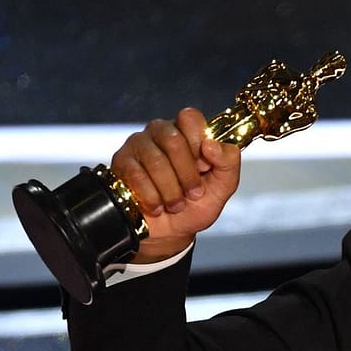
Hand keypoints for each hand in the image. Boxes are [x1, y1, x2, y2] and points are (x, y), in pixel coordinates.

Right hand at [110, 108, 241, 261]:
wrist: (172, 232)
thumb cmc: (196, 205)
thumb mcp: (223, 187)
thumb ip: (228, 162)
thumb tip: (212, 144)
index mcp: (188, 133)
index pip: (190, 118)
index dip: (199, 144)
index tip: (204, 168)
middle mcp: (162, 132)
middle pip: (173, 140)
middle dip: (187, 175)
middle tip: (193, 194)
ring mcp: (139, 144)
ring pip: (155, 160)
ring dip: (170, 191)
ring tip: (176, 205)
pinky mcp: (121, 162)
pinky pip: (136, 175)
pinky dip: (152, 197)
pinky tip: (157, 206)